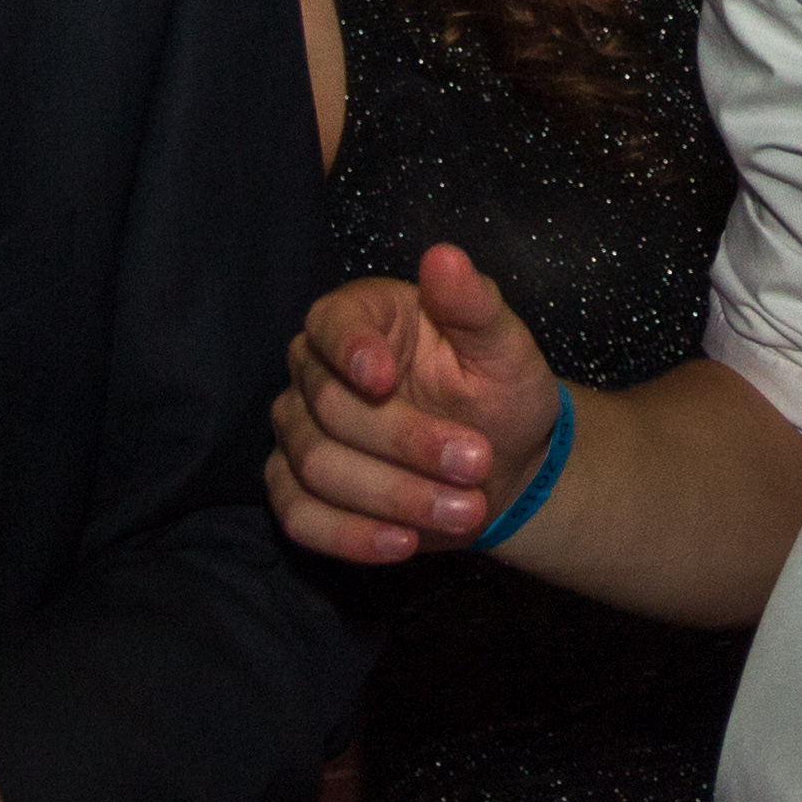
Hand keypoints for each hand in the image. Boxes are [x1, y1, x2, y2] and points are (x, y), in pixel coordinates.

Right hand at [266, 245, 563, 564]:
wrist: (502, 465)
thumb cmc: (499, 392)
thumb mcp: (504, 346)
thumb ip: (474, 304)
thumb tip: (443, 256)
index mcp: (363, 316)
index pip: (329, 322)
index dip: (348, 349)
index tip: (383, 378)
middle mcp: (316, 369)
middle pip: (330, 408)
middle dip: (407, 443)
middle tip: (478, 464)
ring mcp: (299, 431)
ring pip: (316, 467)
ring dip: (393, 496)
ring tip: (467, 510)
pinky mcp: (297, 489)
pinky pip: (298, 516)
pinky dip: (349, 536)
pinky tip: (403, 544)